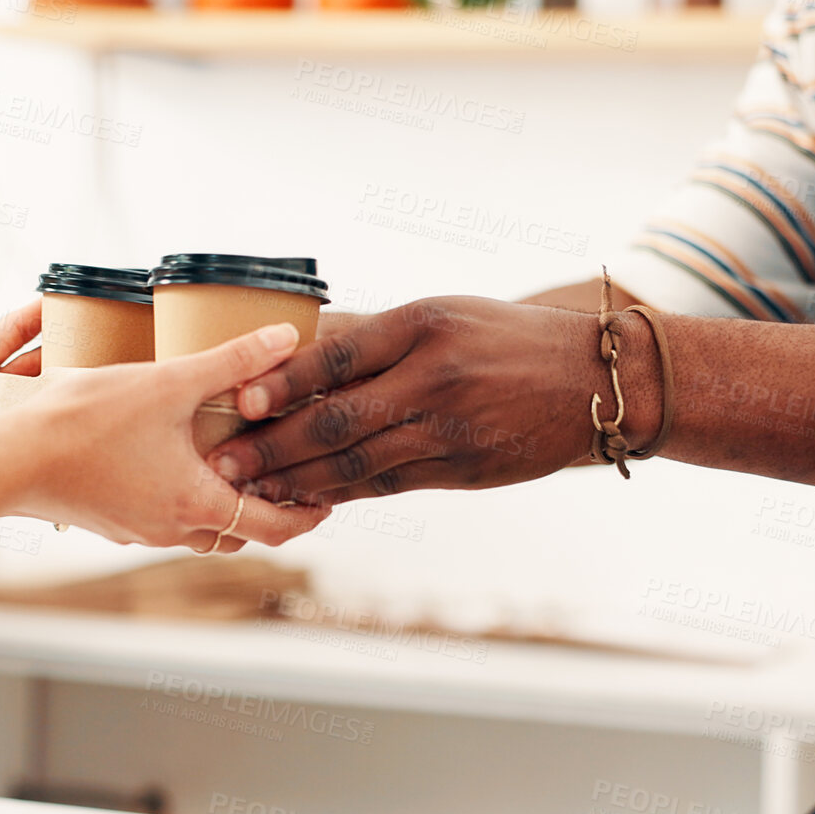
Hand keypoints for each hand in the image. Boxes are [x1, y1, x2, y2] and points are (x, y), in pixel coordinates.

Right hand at [1, 323, 330, 551]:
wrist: (6, 459)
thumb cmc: (86, 422)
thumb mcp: (168, 382)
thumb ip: (232, 360)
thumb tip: (286, 337)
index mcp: (200, 504)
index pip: (277, 528)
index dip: (309, 514)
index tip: (327, 496)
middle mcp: (172, 530)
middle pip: (240, 533)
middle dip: (268, 507)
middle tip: (285, 474)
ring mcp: (137, 531)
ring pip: (199, 529)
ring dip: (222, 504)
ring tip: (233, 462)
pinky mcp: (108, 522)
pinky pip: (161, 519)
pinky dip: (183, 498)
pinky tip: (171, 460)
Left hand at [207, 297, 608, 504]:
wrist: (591, 382)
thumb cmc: (507, 338)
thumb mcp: (446, 313)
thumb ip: (377, 335)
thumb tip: (297, 349)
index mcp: (424, 326)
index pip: (338, 357)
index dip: (283, 383)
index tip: (238, 398)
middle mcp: (434, 378)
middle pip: (336, 420)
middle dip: (271, 444)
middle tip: (223, 460)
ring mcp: (450, 431)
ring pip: (356, 463)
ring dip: (295, 480)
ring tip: (249, 489)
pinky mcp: (463, 472)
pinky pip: (388, 487)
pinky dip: (341, 494)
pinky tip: (306, 500)